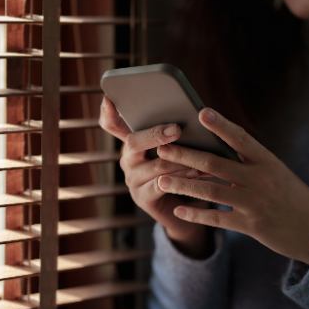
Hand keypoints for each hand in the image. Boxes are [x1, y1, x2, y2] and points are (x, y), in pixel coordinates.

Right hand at [98, 96, 214, 254]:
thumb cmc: (182, 171)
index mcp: (133, 141)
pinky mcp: (142, 197)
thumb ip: (175, 132)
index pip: (112, 124)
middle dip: (156, 134)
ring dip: (179, 159)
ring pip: (154, 164)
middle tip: (177, 129)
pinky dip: (182, 178)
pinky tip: (198, 174)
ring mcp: (132, 179)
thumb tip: (195, 112)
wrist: (183, 209)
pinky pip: (161, 184)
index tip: (109, 99)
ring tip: (200, 155)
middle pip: (133, 142)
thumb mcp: (176, 148)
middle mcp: (128, 159)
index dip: (108, 113)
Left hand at [155, 107, 308, 264]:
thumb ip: (249, 162)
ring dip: (183, 185)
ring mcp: (255, 203)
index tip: (201, 112)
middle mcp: (260, 179)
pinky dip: (197, 214)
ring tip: (160, 180)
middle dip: (186, 155)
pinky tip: (179, 209)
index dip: (221, 125)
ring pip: (211, 191)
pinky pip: (218, 218)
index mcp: (268, 161)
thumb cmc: (292, 196)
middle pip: (215, 164)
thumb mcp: (276, 172)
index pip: (241, 138)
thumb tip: (213, 150)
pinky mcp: (252, 226)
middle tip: (162, 148)